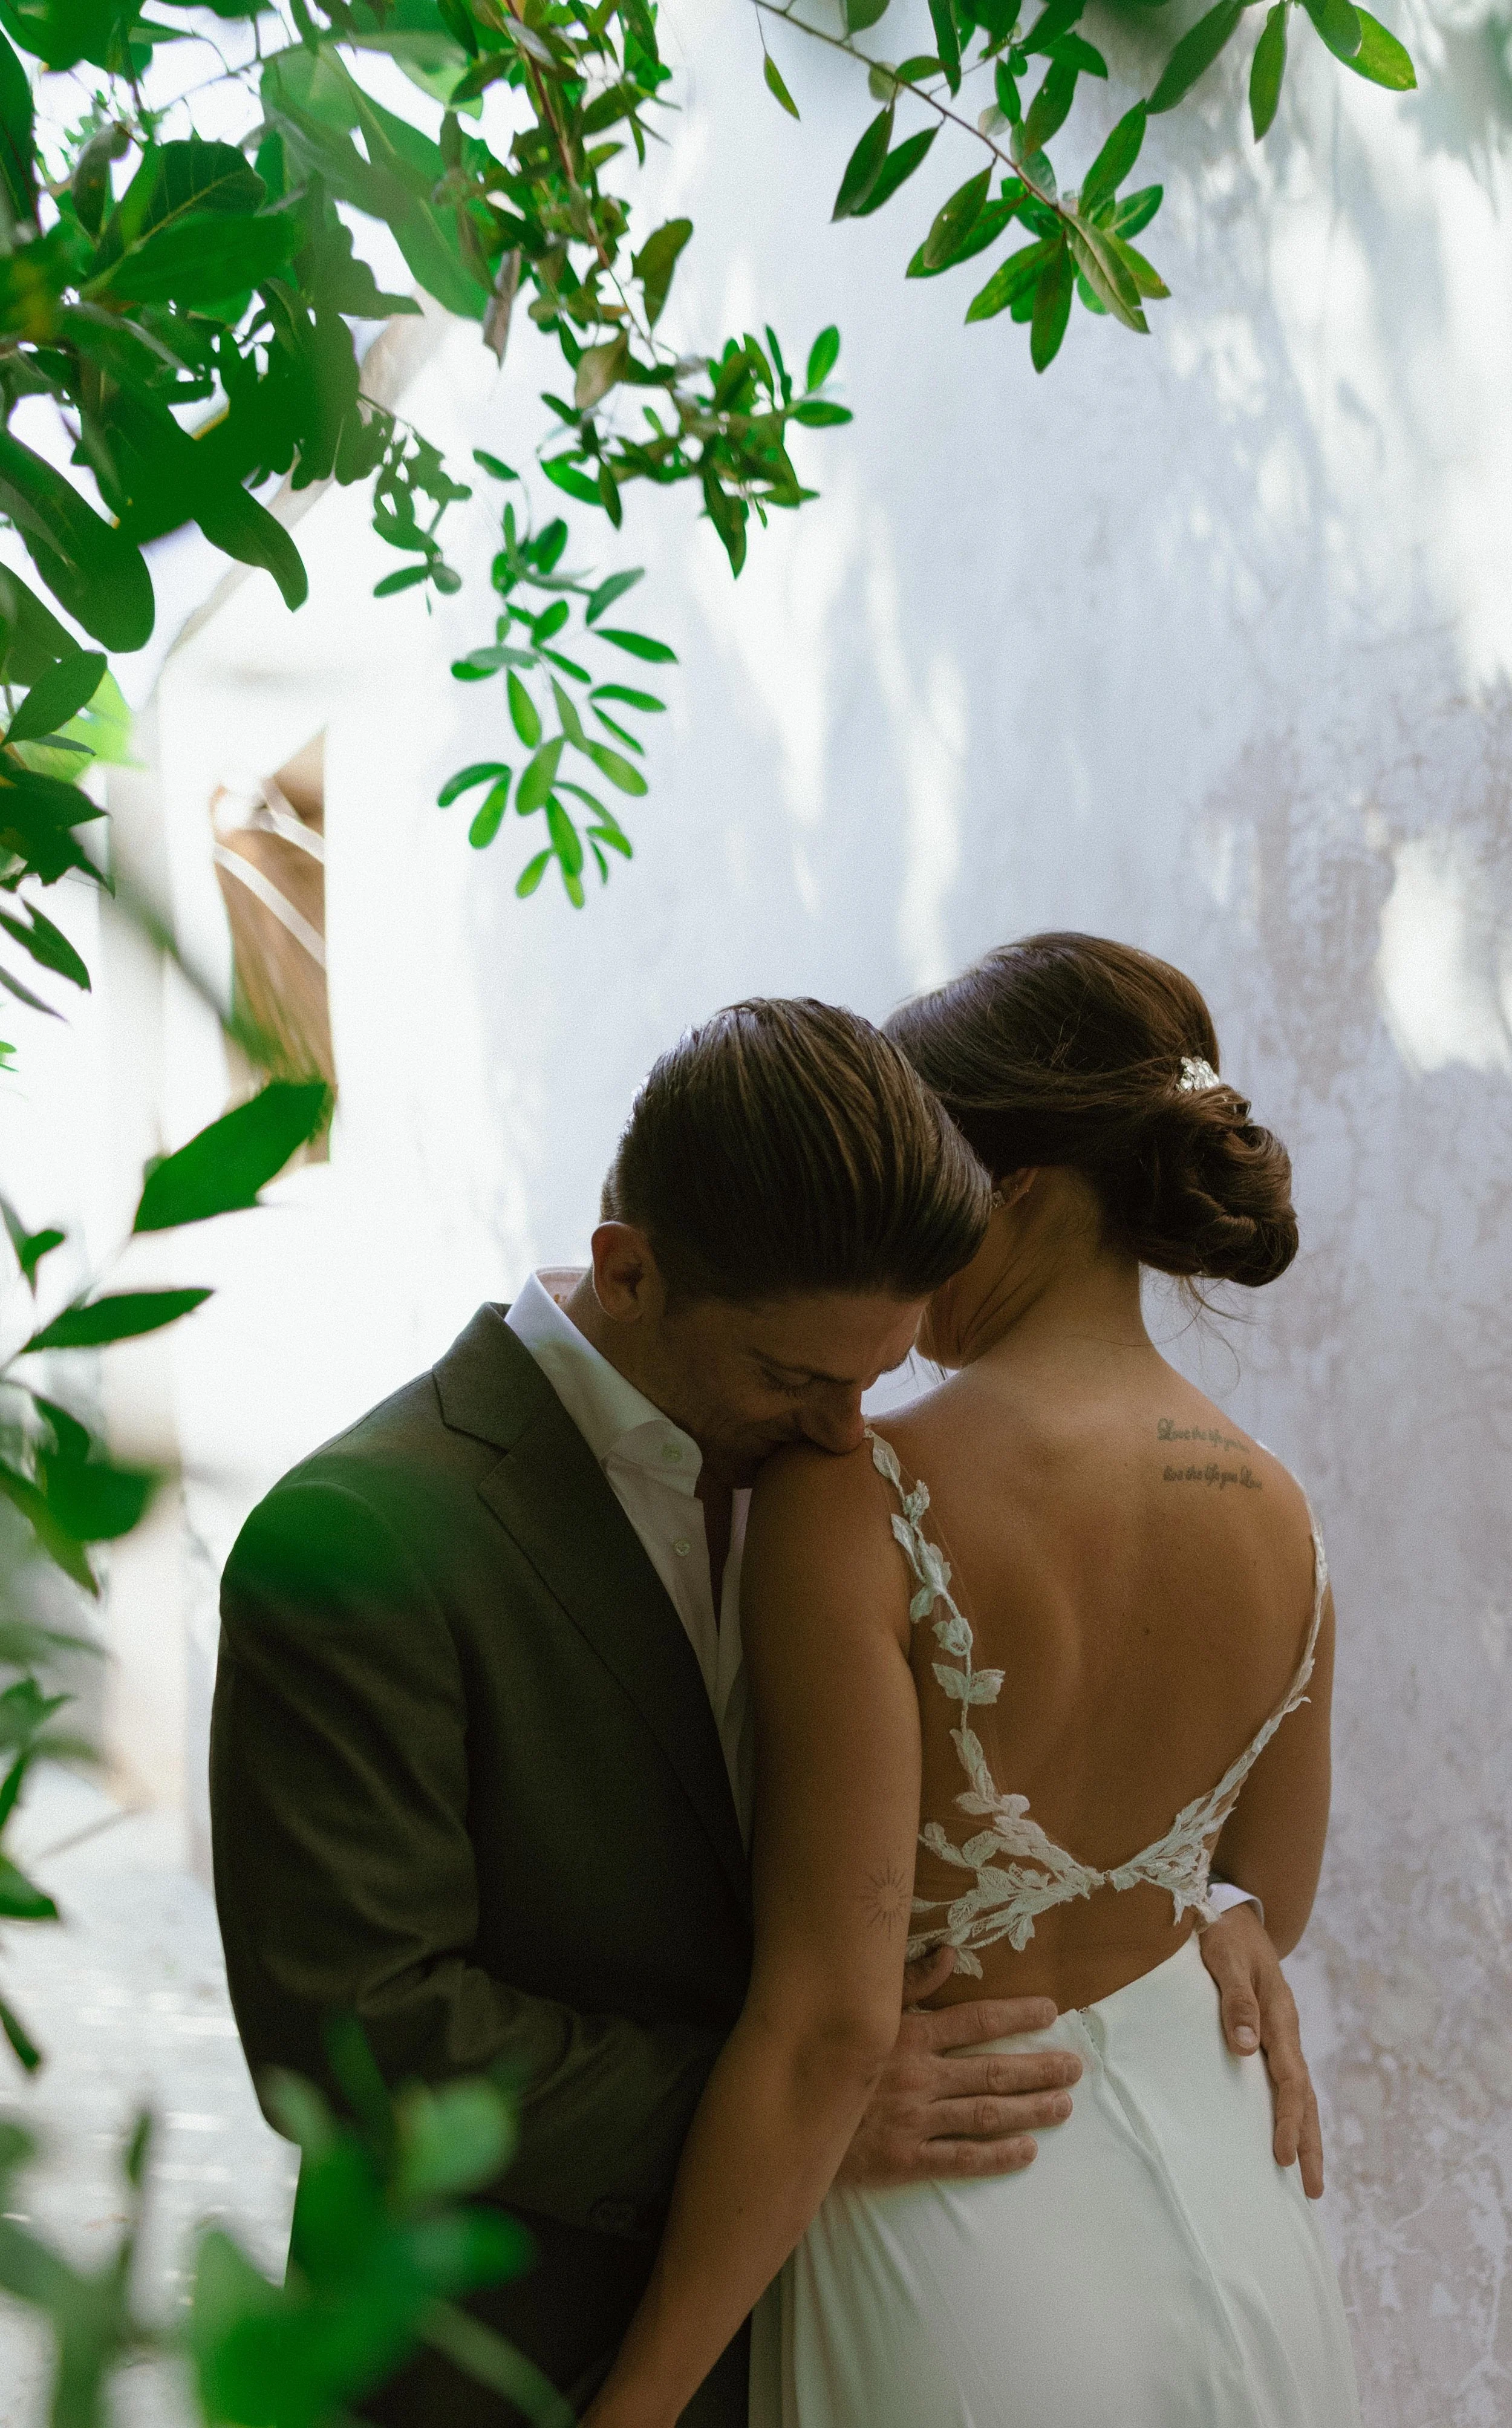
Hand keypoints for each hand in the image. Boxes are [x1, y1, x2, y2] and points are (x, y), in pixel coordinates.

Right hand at [835, 1946, 1079, 2187]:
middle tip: (1074, 2068)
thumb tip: (949, 1953)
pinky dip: (996, 2156)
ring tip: (1064, 2106)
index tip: (1051, 2011)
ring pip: (985, 2113)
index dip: (1016, 2015)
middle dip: (1038, 2069)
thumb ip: (908, 1983)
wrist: (787, 2115)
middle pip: (992, 2070)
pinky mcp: (904, 2159)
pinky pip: (960, 2158)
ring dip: (1029, 2109)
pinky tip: (1026, 2151)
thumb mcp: (863, 2010)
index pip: (975, 2021)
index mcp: (910, 2036)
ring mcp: (914, 2120)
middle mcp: (919, 2076)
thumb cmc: (828, 2055)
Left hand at [1198, 1905, 1323, 2197]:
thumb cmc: (1225, 1935)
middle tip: (1312, 2191)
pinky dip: (1289, 2110)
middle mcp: (1285, 2032)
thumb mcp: (1224, 1960)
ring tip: (1306, 2175)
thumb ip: (1235, 2002)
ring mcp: (1279, 2035)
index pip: (1290, 2081)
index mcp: (1280, 2019)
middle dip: (1309, 2143)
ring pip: (1298, 2093)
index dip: (1288, 2121)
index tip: (1283, 2157)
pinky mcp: (1267, 2034)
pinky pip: (1283, 2080)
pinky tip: (1280, 2131)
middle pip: (1304, 2097)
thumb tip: (1246, 2050)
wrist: (1232, 1911)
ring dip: (1304, 2132)